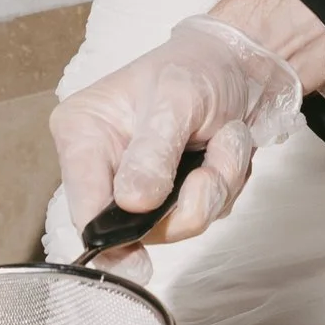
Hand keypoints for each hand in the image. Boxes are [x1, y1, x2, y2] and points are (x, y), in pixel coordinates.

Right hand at [49, 14, 305, 250]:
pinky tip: (223, 147)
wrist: (241, 63)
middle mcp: (105, 167)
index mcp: (83, 134)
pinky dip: (227, 181)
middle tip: (211, 164)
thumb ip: (153, 151)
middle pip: (135, 227)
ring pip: (179, 222)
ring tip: (222, 139)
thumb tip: (131, 202)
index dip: (110, 239)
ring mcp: (140, 187)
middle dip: (188, 198)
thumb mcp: (177, 99)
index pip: (84, 205)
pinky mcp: (173, 196)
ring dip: (216, 184)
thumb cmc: (197, 67)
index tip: (137, 260)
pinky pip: (205, 212)